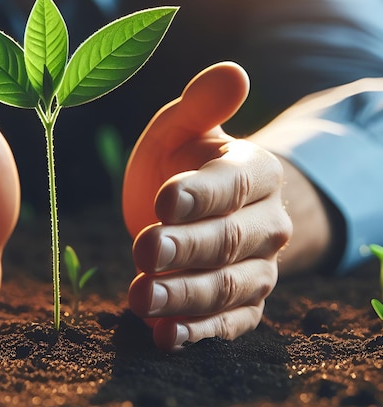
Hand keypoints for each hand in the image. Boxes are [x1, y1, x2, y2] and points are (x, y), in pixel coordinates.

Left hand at [123, 62, 291, 351]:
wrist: (207, 207)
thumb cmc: (187, 161)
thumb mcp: (185, 128)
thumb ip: (203, 105)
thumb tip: (232, 70)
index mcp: (254, 172)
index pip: (232, 184)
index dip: (200, 194)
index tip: (163, 198)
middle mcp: (266, 224)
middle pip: (229, 240)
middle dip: (184, 248)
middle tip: (144, 250)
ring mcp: (257, 269)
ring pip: (226, 287)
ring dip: (183, 296)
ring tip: (140, 298)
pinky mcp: (243, 305)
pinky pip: (228, 323)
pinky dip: (197, 331)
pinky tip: (164, 336)